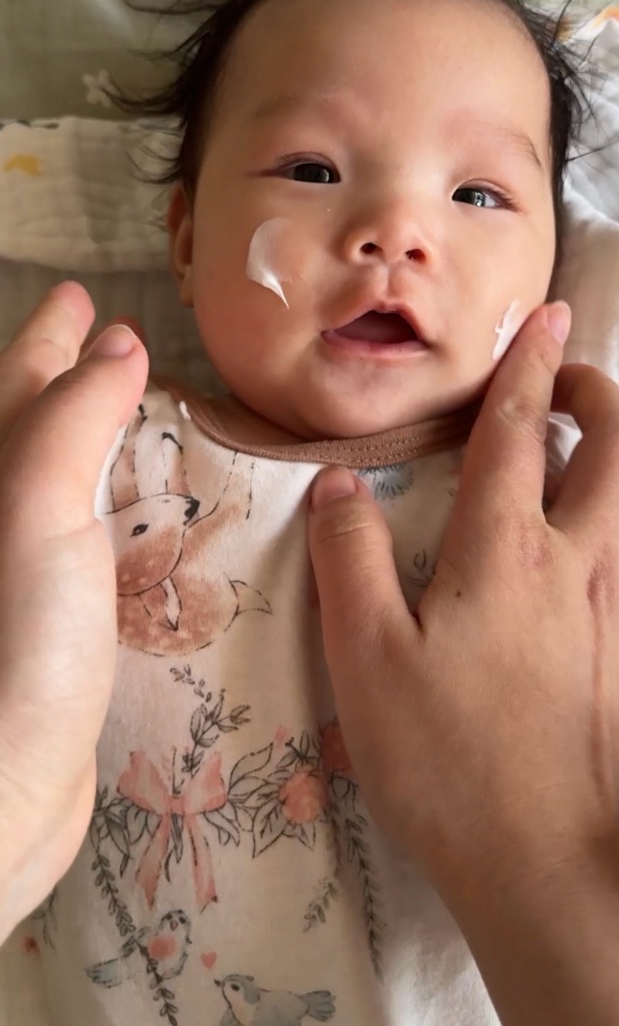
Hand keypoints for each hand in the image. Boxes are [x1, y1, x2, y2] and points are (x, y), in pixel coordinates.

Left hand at [0, 282, 147, 937]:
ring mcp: (21, 572)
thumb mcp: (37, 510)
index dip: (49, 332)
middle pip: (32, 424)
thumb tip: (116, 342)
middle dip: (67, 376)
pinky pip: (81, 537)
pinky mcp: (50, 623)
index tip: (81, 292)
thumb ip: (73, 419)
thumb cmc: (15, 644)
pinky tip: (142, 514)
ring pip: (56, 481)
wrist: (2, 787)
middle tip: (116, 340)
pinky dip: (111, 507)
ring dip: (92, 439)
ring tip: (138, 411)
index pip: (17, 381)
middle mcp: (1, 518)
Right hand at [307, 301, 618, 904]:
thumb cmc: (443, 759)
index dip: (529, 359)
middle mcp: (581, 560)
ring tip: (610, 469)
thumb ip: (349, 558)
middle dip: (598, 391)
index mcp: (505, 547)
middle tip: (566, 390)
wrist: (541, 863)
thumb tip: (339, 484)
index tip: (544, 314)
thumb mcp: (364, 658)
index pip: (520, 426)